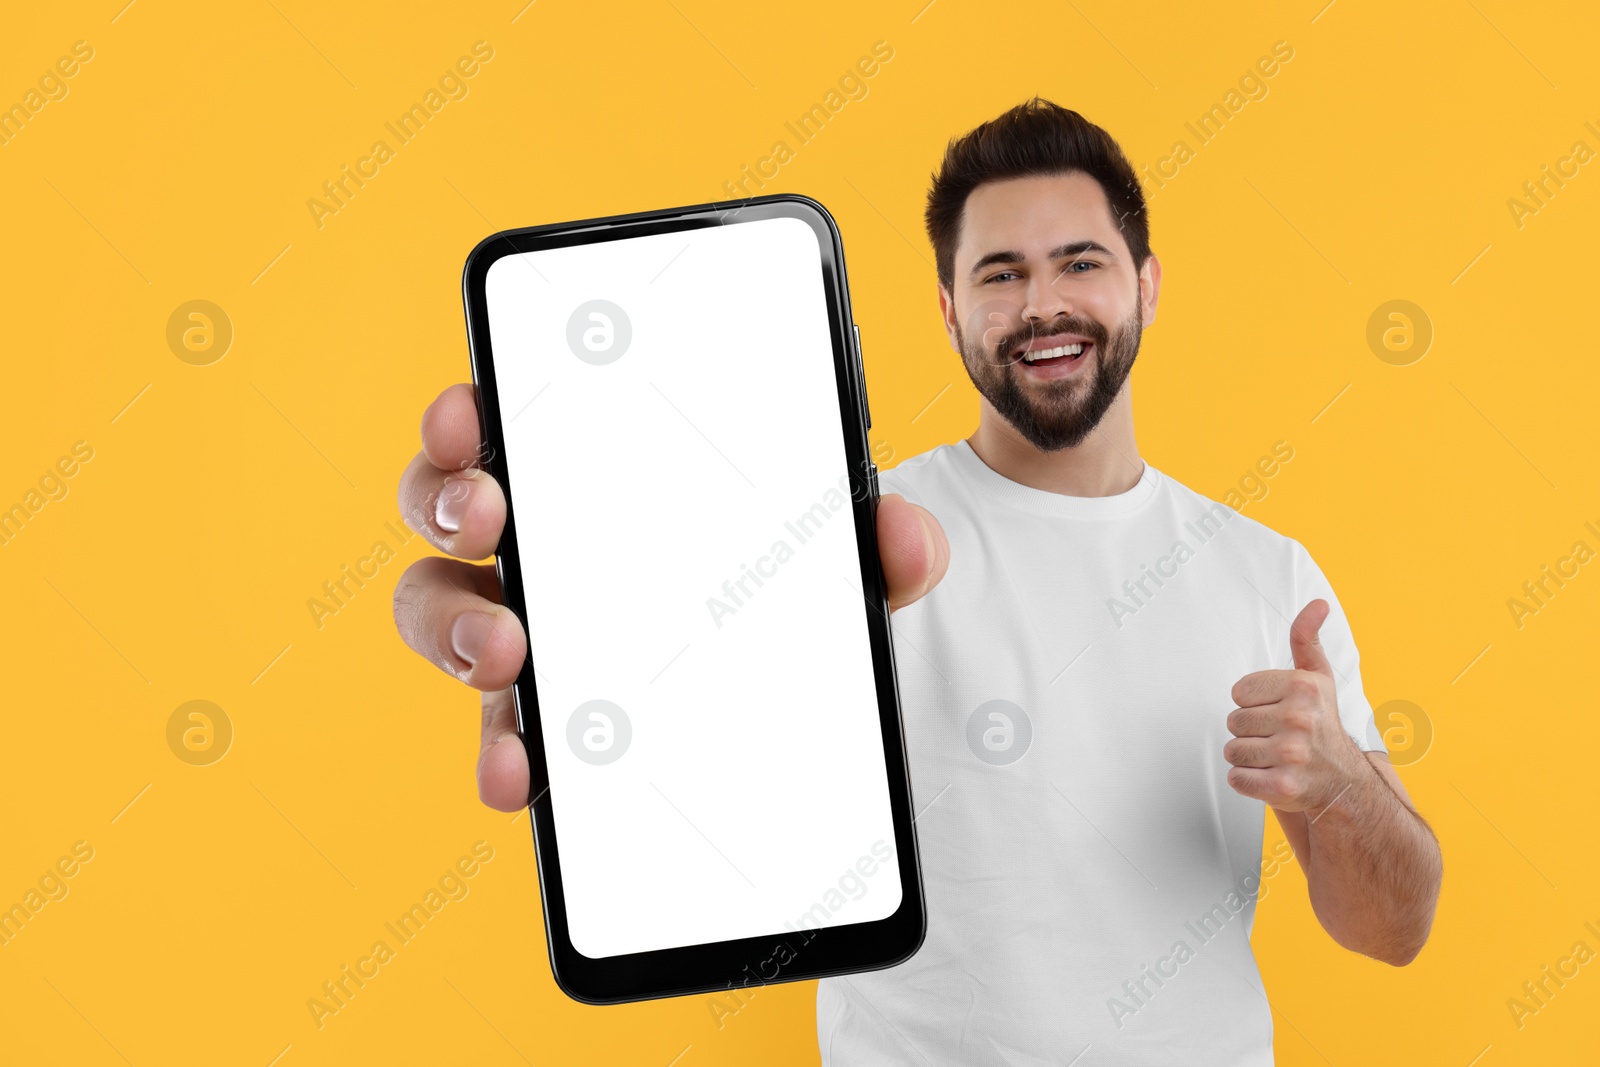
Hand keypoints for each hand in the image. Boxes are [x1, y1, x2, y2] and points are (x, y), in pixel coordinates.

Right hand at [393, 383, 950, 810]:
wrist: (787, 720)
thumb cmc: (785, 597)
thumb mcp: (837, 566)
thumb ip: (876, 546)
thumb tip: (907, 536)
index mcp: (599, 481)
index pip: (512, 424)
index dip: (469, 411)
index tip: (471, 413)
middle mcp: (542, 549)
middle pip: (448, 506)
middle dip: (445, 498)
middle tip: (488, 512)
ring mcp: (528, 636)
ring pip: (442, 614)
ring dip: (453, 626)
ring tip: (506, 652)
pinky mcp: (538, 724)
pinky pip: (496, 731)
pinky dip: (499, 751)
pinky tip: (518, 775)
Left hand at [1223, 599, 1367, 812]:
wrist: (1343, 782)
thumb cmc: (1322, 725)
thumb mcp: (1317, 678)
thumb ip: (1306, 639)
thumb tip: (1318, 605)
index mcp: (1304, 687)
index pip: (1238, 692)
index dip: (1254, 704)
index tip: (1278, 711)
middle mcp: (1300, 719)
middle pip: (1233, 721)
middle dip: (1250, 731)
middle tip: (1278, 737)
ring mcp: (1292, 755)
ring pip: (1232, 750)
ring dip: (1248, 757)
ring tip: (1276, 756)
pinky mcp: (1282, 787)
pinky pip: (1237, 779)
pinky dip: (1249, 781)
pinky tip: (1272, 776)